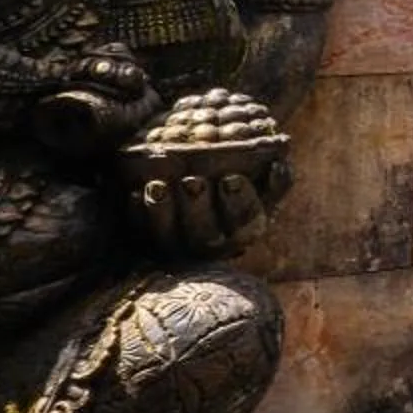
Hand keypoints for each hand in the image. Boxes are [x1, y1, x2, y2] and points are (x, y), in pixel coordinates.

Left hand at [121, 144, 291, 258]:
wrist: (197, 181)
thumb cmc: (237, 177)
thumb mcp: (264, 183)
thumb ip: (276, 179)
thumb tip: (277, 165)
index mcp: (245, 230)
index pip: (246, 223)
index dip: (239, 202)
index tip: (231, 177)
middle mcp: (212, 245)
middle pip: (205, 234)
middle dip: (198, 208)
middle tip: (192, 180)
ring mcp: (177, 247)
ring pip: (169, 238)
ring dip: (163, 212)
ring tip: (157, 184)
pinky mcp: (147, 242)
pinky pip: (140, 234)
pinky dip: (137, 214)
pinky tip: (135, 192)